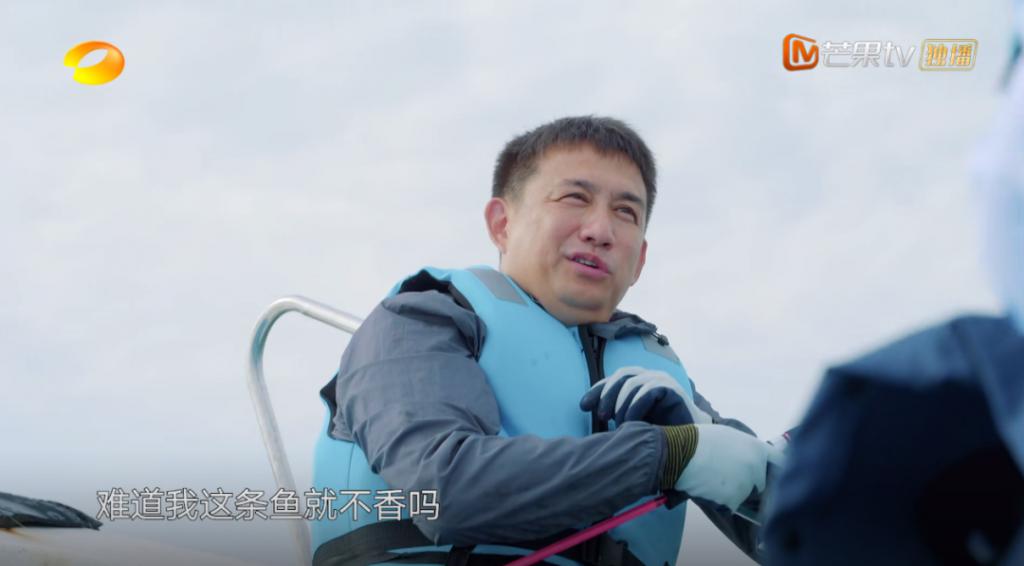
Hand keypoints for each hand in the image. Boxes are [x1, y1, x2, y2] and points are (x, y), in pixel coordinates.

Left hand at [579, 366, 712, 425]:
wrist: (691, 442)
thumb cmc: (659, 432)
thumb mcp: (632, 422)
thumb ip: (616, 415)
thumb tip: (592, 412)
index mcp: (638, 383)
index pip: (613, 380)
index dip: (597, 390)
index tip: (583, 406)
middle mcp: (649, 377)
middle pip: (621, 376)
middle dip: (607, 393)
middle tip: (601, 415)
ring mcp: (661, 380)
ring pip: (633, 382)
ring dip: (621, 403)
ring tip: (619, 423)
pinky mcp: (672, 389)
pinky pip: (648, 390)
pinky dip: (636, 405)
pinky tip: (631, 422)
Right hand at [674, 424, 784, 511]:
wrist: (681, 453)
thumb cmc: (701, 440)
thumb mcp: (729, 436)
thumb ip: (746, 448)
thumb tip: (750, 458)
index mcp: (758, 450)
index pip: (779, 462)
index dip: (774, 468)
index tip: (771, 473)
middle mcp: (757, 469)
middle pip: (760, 483)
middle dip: (749, 483)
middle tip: (728, 477)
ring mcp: (746, 487)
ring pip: (744, 495)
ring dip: (733, 493)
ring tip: (713, 480)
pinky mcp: (733, 501)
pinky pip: (730, 505)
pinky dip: (721, 501)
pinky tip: (708, 488)